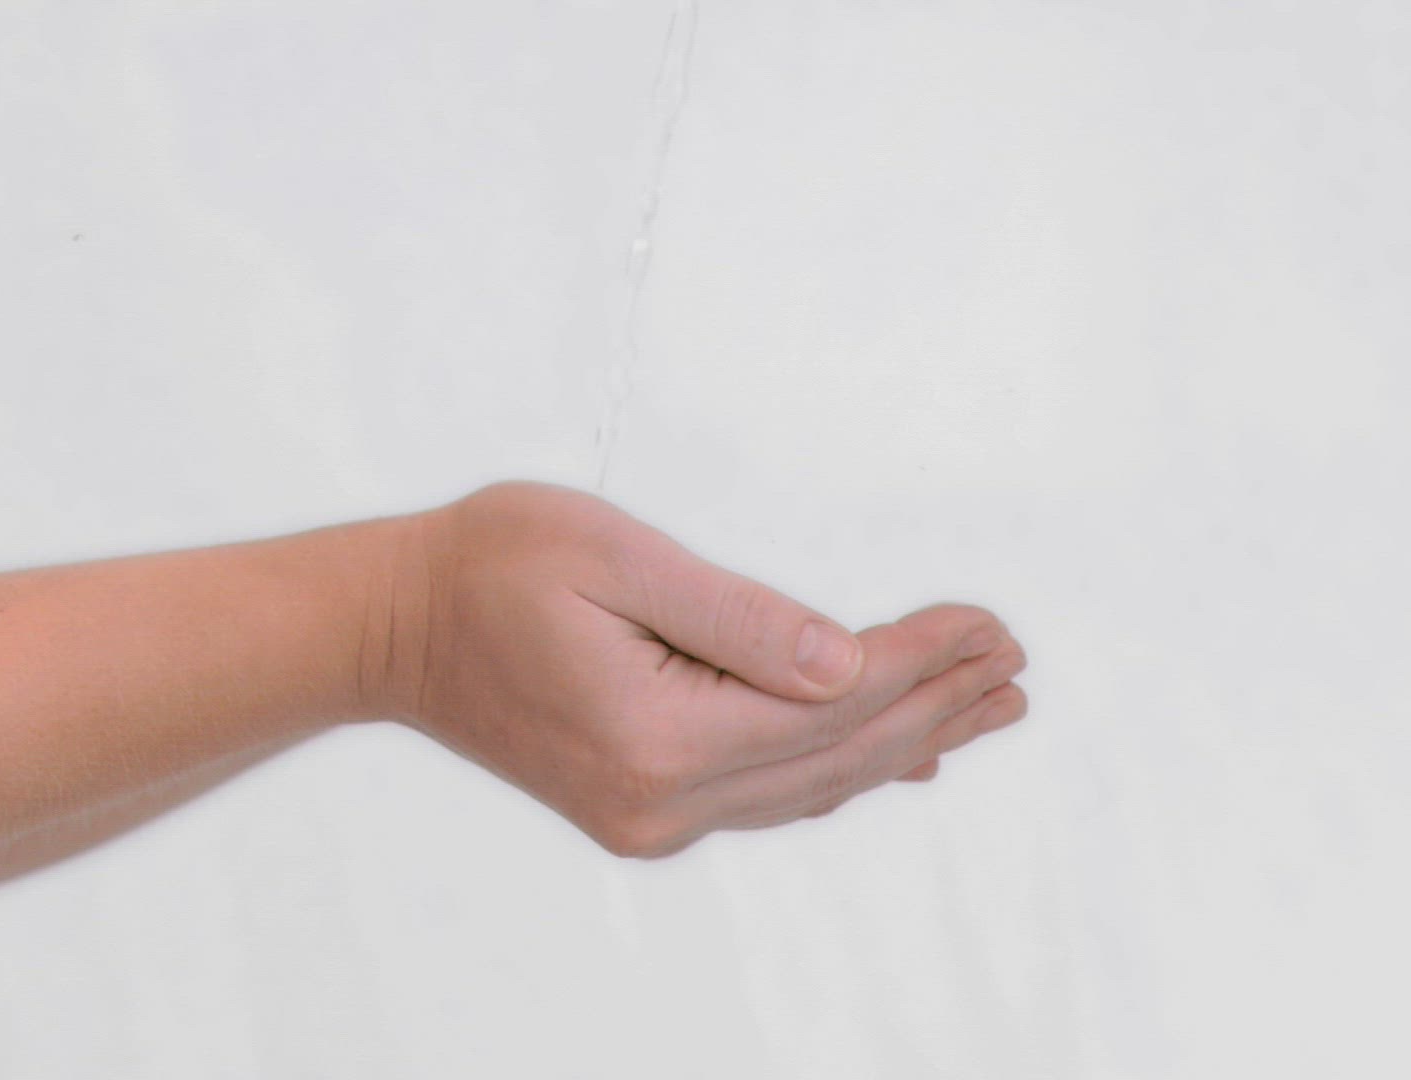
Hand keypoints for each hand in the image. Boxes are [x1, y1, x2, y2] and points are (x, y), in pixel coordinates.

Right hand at [387, 482, 1027, 857]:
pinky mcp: (643, 810)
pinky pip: (773, 797)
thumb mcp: (613, 559)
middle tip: (1016, 663)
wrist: (393, 630)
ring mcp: (653, 817)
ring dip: (908, 741)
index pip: (832, 702)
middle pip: (839, 754)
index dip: (923, 660)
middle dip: (938, 703)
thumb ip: (738, 617)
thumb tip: (848, 663)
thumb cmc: (490, 567)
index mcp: (659, 736)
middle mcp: (662, 801)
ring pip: (816, 784)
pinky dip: (845, 770)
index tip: (991, 623)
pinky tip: (901, 760)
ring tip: (990, 708)